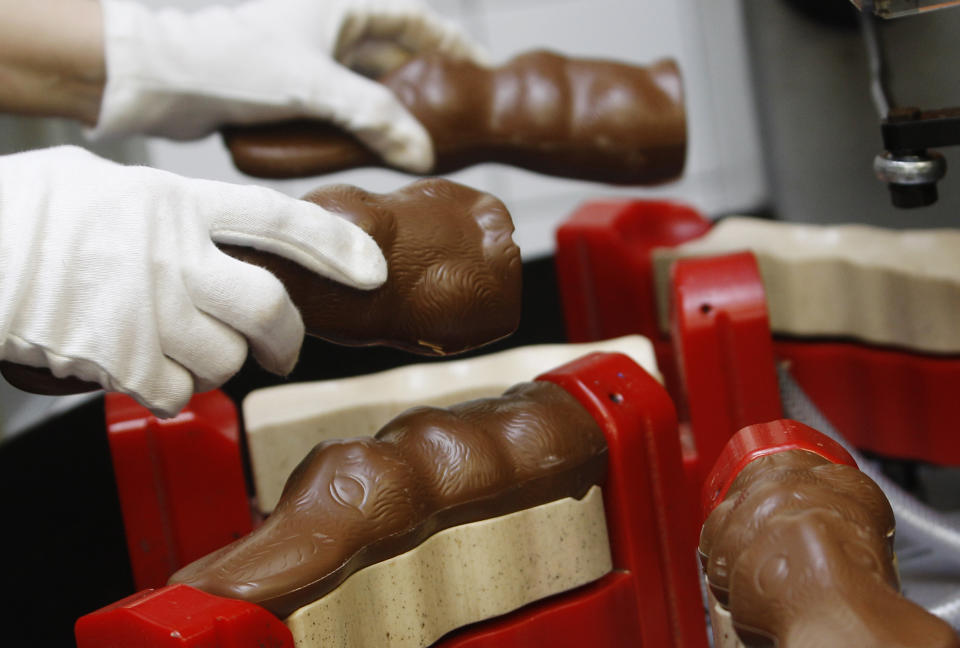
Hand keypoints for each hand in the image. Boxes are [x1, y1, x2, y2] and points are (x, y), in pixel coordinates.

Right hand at [0, 146, 385, 416]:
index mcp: (178, 203)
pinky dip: (168, 390)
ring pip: (226, 360)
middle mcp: (175, 255)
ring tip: (174, 348)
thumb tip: (215, 229)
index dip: (336, 247)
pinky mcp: (122, 360)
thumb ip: (173, 208)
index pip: (280, 221)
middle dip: (287, 340)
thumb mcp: (112, 185)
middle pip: (272, 308)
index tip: (373, 269)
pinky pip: (179, 393)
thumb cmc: (31, 212)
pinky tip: (140, 368)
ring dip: (213, 365)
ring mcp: (150, 310)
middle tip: (280, 352)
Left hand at [91, 0, 483, 171]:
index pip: (412, 21)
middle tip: (457, 113)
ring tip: (426, 138)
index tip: (480, 68)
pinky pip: (342, 106)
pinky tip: (378, 148)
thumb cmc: (233, 63)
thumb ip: (374, 117)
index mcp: (340, 7)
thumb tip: (422, 152)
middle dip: (424, 83)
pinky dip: (362, 125)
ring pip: (367, 85)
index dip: (449, 45)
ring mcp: (309, 58)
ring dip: (393, 110)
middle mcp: (328, 28)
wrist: (163, 80)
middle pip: (393, 55)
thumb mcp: (314, 86)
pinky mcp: (291, 88)